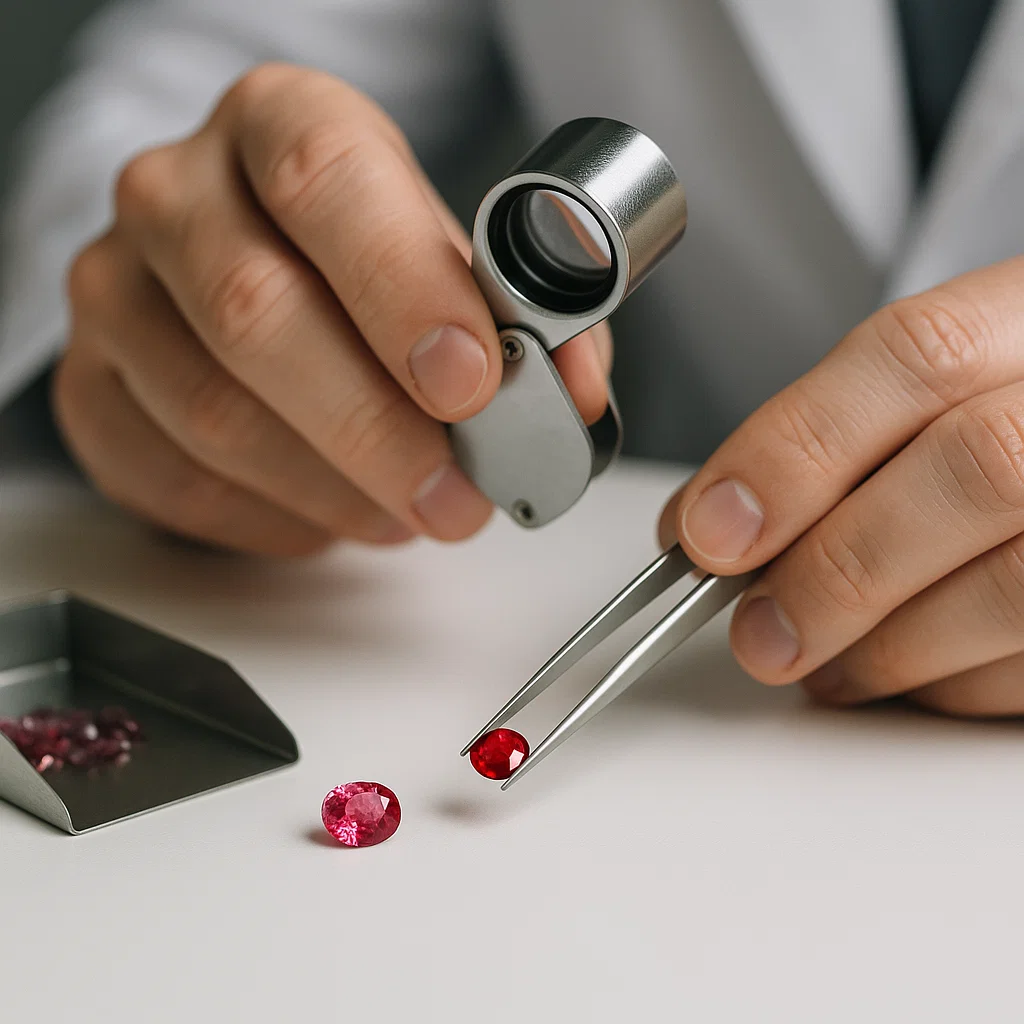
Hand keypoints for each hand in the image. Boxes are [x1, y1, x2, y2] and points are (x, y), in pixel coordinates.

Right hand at [56, 63, 609, 555]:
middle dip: (376, 429)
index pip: (325, 183)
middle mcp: (176, 196)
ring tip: (410, 511)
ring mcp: (117, 294)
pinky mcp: (92, 391)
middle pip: (256, 313)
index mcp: (278, 125)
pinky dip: (275, 517)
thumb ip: (521, 316)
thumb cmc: (362, 263)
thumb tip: (570, 391)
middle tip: (458, 496)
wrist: (247, 267)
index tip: (472, 381)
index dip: (404, 289)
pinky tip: (333, 512)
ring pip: (214, 414)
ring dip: (336, 489)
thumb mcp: (452, 254)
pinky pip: (177, 479)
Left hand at [660, 256, 1023, 716]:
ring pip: (1016, 581)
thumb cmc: (1000, 415)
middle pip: (979, 468)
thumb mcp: (935, 388)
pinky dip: (951, 685)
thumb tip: (716, 521)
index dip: (797, 448)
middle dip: (839, 567)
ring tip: (821, 664)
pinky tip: (906, 673)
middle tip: (760, 630)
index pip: (918, 356)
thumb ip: (838, 436)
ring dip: (888, 647)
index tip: (710, 527)